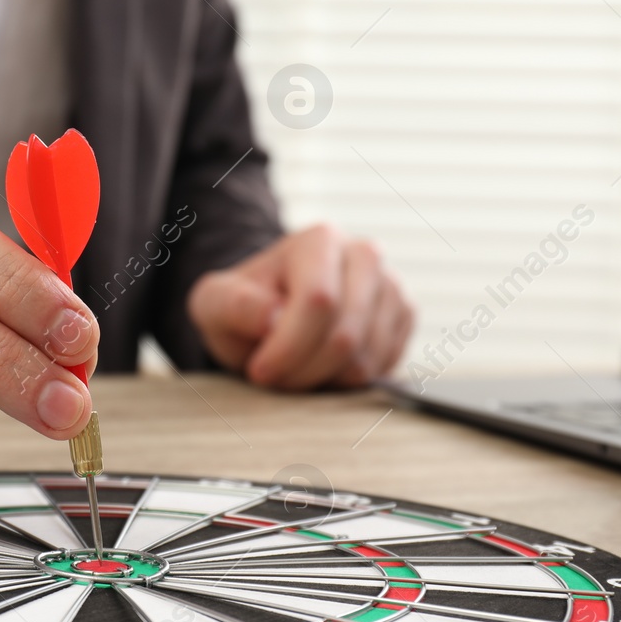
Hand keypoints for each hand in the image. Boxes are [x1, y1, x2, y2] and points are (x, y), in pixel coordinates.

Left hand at [186, 224, 412, 389]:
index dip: (289, 347)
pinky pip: (382, 369)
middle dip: (303, 370)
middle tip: (273, 377)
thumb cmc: (244, 306)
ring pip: (366, 359)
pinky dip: (347, 381)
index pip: (319, 301)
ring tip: (294, 368)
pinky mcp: (404, 318)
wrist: (274, 310)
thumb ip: (234, 305)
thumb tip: (272, 317)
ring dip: (323, 380)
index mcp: (320, 240)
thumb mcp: (216, 303)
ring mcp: (391, 286)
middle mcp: (365, 255)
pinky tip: (322, 366)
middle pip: (346, 336)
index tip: (259, 371)